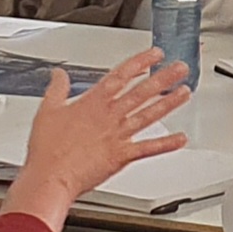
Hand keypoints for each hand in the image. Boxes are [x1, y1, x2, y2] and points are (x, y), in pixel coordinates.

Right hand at [5, 48, 190, 224]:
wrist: (50, 176)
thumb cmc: (47, 149)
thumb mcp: (47, 111)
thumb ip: (56, 89)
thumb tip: (58, 74)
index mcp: (93, 103)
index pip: (121, 75)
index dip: (141, 62)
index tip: (155, 55)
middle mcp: (109, 116)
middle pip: (141, 91)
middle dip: (163, 78)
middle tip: (180, 68)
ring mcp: (118, 135)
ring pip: (149, 115)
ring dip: (169, 103)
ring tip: (185, 93)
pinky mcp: (121, 156)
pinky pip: (148, 148)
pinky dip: (166, 144)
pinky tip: (180, 139)